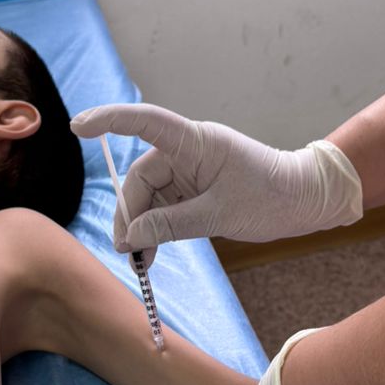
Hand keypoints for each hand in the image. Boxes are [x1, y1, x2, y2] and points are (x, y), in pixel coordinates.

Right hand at [71, 104, 361, 267]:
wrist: (307, 200)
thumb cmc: (272, 198)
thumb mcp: (218, 216)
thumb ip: (170, 224)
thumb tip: (130, 237)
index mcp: (196, 141)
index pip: (144, 122)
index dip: (109, 121)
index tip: (77, 127)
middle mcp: (188, 150)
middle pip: (141, 177)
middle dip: (130, 214)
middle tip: (128, 253)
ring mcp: (190, 169)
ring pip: (149, 195)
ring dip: (142, 227)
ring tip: (142, 262)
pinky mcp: (194, 187)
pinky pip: (163, 205)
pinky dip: (155, 228)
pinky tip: (151, 254)